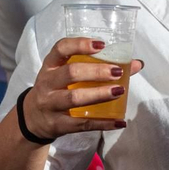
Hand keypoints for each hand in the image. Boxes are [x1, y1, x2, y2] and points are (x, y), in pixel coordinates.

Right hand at [23, 36, 144, 140]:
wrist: (33, 119)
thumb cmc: (57, 90)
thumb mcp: (67, 75)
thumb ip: (97, 67)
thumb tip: (135, 63)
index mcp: (51, 65)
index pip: (61, 48)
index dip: (80, 45)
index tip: (101, 45)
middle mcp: (47, 83)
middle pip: (70, 73)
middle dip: (96, 72)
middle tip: (117, 72)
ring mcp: (50, 104)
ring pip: (74, 99)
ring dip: (99, 94)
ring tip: (119, 91)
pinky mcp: (57, 124)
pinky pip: (81, 124)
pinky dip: (102, 123)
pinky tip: (119, 121)